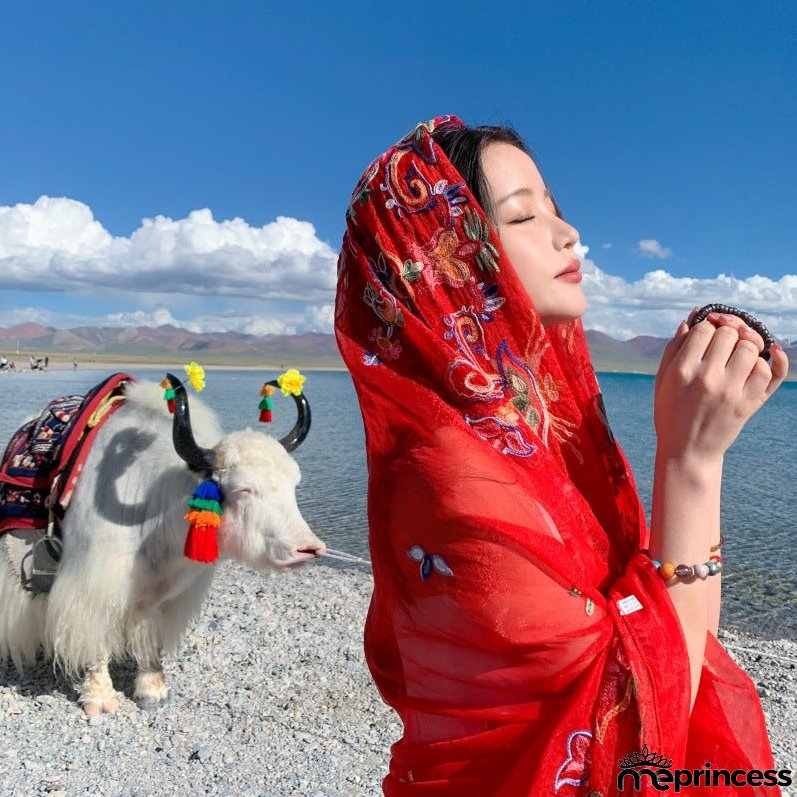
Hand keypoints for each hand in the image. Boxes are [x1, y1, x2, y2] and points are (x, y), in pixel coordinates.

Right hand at [654, 306, 789, 460]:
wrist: (687, 451)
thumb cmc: (671, 412)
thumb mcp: (663, 380)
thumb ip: (675, 347)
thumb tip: (694, 316)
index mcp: (681, 371)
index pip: (704, 328)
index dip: (708, 325)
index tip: (707, 333)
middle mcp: (706, 379)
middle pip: (729, 333)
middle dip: (728, 331)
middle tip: (724, 340)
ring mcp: (730, 392)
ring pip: (751, 348)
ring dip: (747, 344)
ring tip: (739, 352)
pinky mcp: (748, 404)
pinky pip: (767, 371)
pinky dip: (767, 361)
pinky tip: (761, 358)